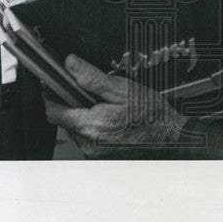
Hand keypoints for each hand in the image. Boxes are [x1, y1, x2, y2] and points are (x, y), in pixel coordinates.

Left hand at [46, 53, 188, 157]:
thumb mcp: (122, 89)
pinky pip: (88, 138)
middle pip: (64, 120)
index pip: (53, 111)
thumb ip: (92, 77)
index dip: (50, 95)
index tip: (52, 84)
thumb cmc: (152, 116)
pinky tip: (110, 119)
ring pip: (76, 130)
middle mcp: (89, 144)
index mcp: (91, 125)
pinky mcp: (102, 157)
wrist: (172, 137)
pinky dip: (93, 127)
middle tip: (85, 91)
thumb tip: (71, 65)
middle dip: (70, 104)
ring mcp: (95, 153)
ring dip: (83, 116)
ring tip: (103, 105)